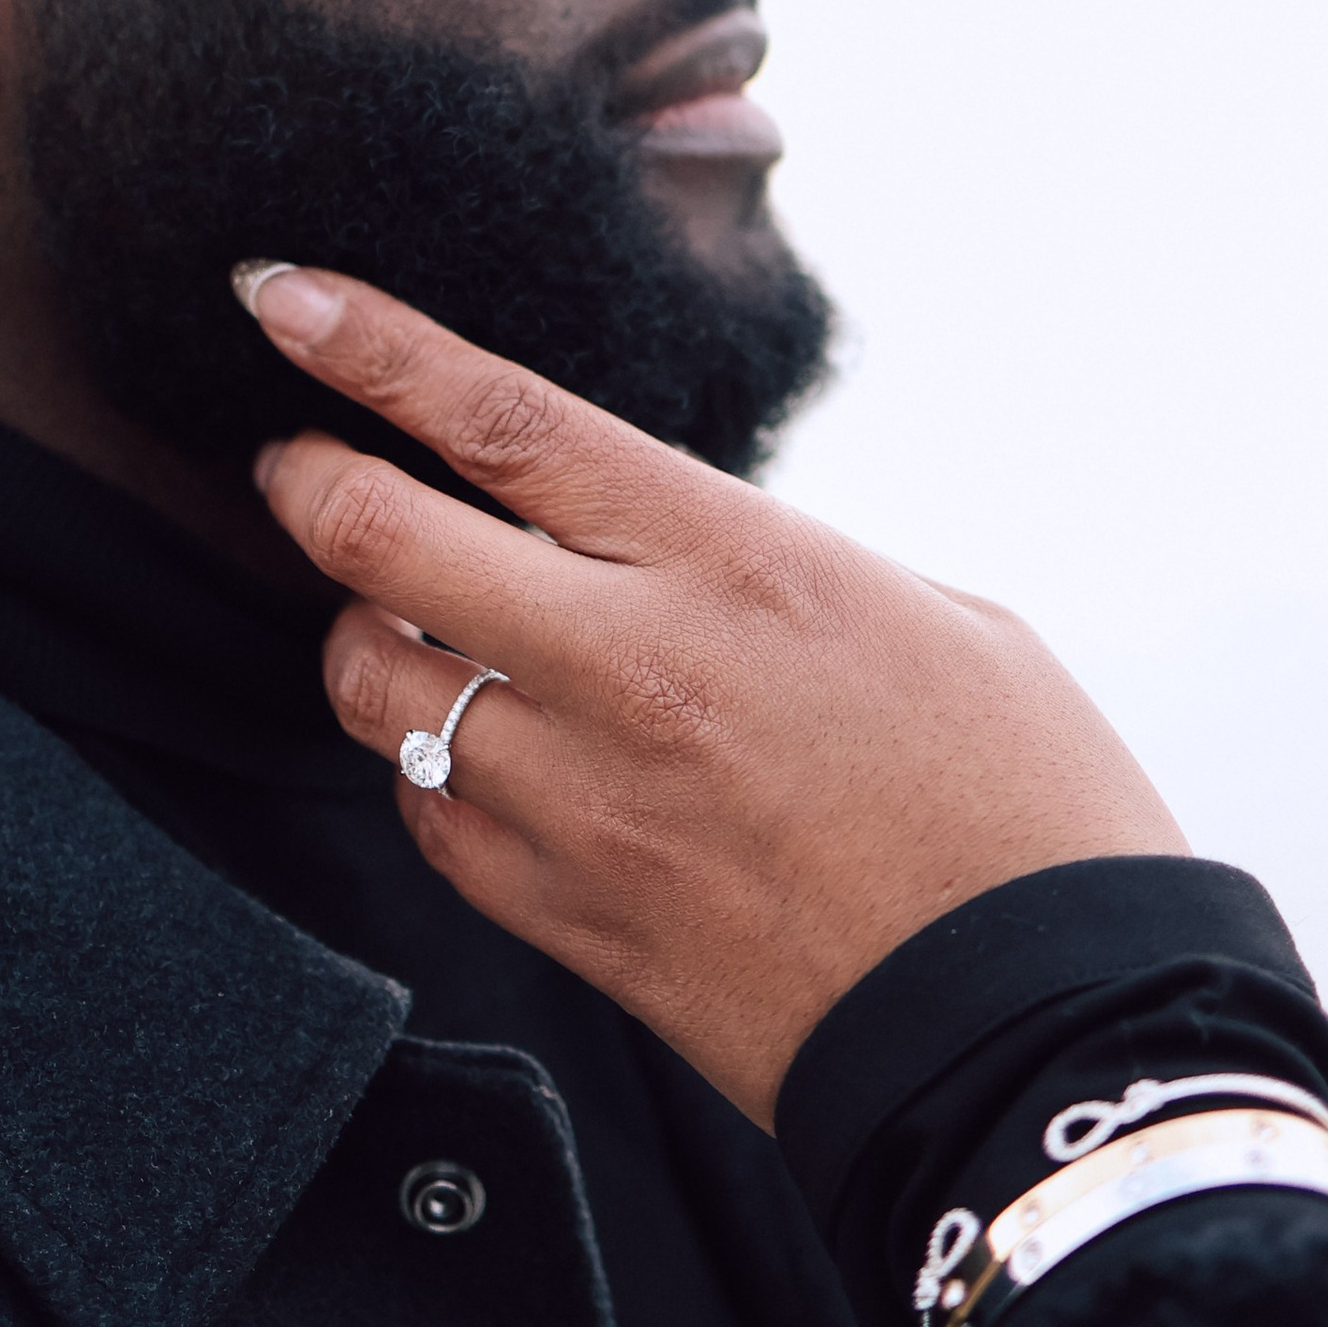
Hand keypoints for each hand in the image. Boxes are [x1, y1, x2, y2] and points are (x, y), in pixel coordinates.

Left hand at [238, 265, 1184, 1125]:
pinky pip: (420, 816)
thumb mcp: (926, 610)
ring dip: (363, 631)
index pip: (498, 420)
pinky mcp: (564, 918)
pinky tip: (476, 752)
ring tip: (409, 617)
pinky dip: (422, 766)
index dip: (369, 345)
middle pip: (376, 540)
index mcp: (735, 560)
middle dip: (306, 477)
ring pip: (369, 683)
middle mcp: (632, 668)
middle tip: (296, 458)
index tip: (285, 298)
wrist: (1042, 1028)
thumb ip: (760, 560)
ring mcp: (581, 802)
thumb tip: (661, 545)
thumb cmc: (1020, 805)